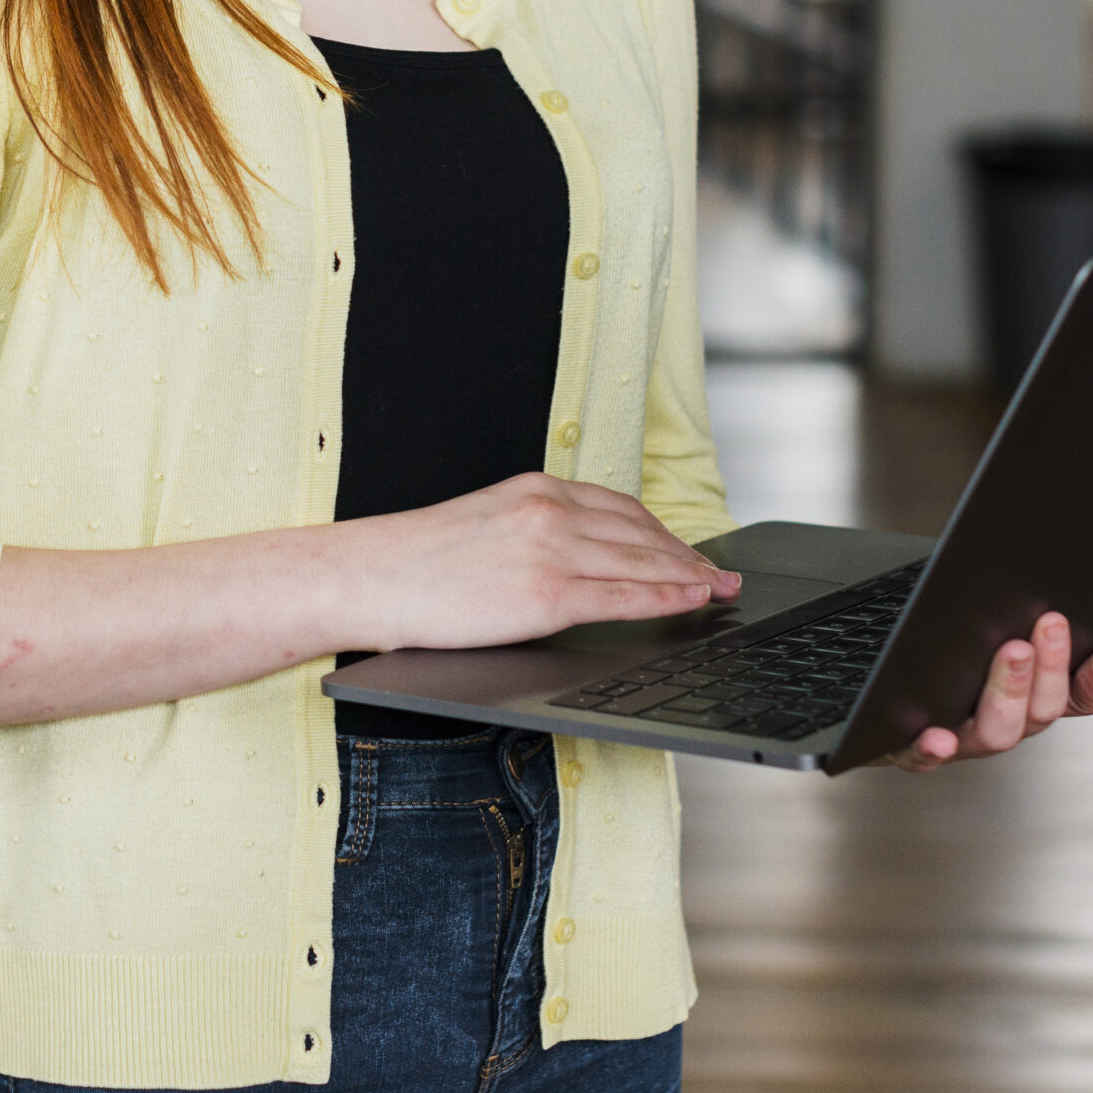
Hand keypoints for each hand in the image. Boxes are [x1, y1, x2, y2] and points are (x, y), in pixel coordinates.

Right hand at [341, 471, 741, 651]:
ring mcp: (552, 550)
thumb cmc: (417, 561)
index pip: (621, 508)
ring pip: (643, 562)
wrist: (371, 576)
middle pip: (642, 532)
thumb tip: (578, 558)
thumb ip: (534, 530)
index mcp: (535, 489)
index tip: (691, 550)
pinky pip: (624, 597)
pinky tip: (690, 602)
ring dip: (689, 577)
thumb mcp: (486, 523)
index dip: (665, 533)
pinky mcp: (547, 594)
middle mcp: (550, 510)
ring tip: (717, 592)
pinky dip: (667, 598)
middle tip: (722, 575)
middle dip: (689, 555)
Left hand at [877, 610, 1092, 770]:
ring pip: (997, 733)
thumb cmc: (928, 650)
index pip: (1074, 698)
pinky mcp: (908, 750)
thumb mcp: (973, 623)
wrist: (867, 697)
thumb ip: (1007, 610)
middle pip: (1040, 711)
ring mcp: (957, 740)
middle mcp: (998, 723)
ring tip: (1012, 653)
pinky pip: (923, 758)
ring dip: (1009, 692)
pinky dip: (933, 750)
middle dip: (1050, 666)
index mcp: (1021, 696)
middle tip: (1049, 625)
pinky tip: (936, 737)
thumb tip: (1027, 573)